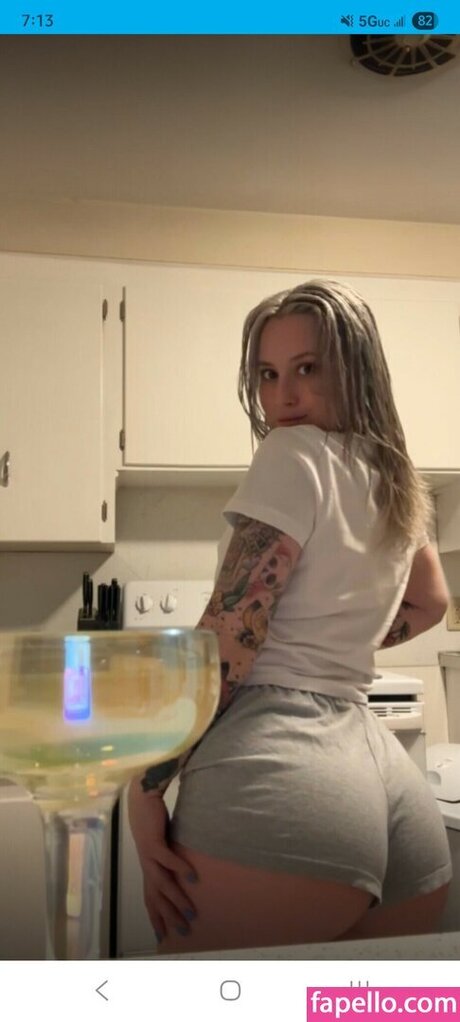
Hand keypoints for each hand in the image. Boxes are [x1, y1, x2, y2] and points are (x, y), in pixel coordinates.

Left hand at [127, 778, 197, 941]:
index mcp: (148, 868)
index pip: (150, 899)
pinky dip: (179, 868)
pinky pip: (167, 859)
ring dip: (175, 899)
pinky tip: (192, 877)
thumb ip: (170, 859)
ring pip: (161, 883)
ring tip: (190, 911)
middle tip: (183, 931)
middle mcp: (146, 865)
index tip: (164, 936)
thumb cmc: (154, 821)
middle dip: (168, 916)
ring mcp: (148, 855)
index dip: (156, 917)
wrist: (142, 798)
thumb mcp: (163, 844)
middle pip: (156, 897)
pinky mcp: (152, 841)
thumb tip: (187, 873)